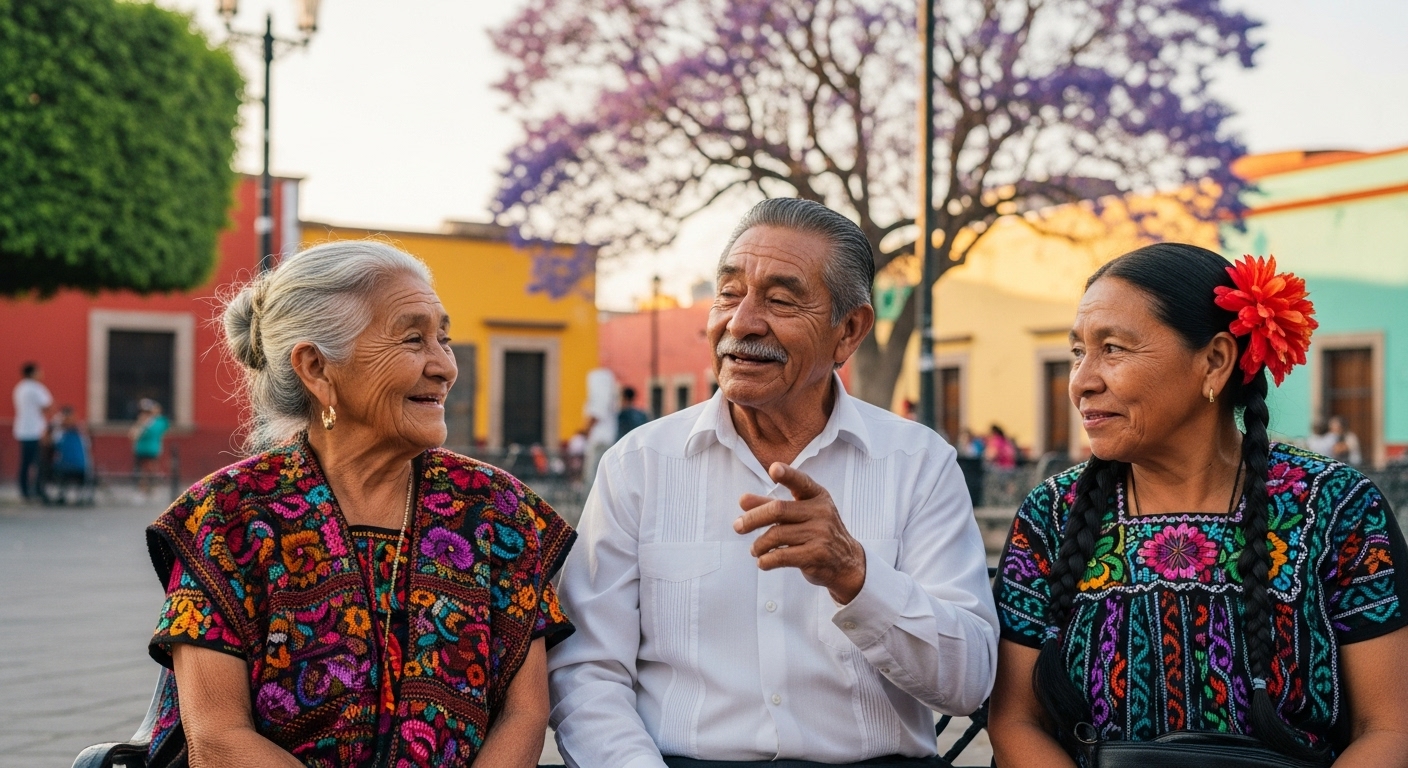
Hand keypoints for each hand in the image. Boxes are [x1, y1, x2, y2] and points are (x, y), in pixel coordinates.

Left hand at [734, 462, 866, 603]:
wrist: (847, 563)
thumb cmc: (818, 533)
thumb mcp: (801, 514)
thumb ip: (771, 505)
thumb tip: (742, 500)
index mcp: (817, 496)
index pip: (801, 482)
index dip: (787, 474)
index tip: (773, 469)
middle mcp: (821, 512)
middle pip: (778, 510)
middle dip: (752, 519)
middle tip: (737, 526)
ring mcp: (820, 534)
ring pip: (776, 535)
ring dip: (759, 544)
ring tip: (755, 549)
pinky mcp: (816, 555)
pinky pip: (782, 556)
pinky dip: (766, 560)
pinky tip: (763, 561)